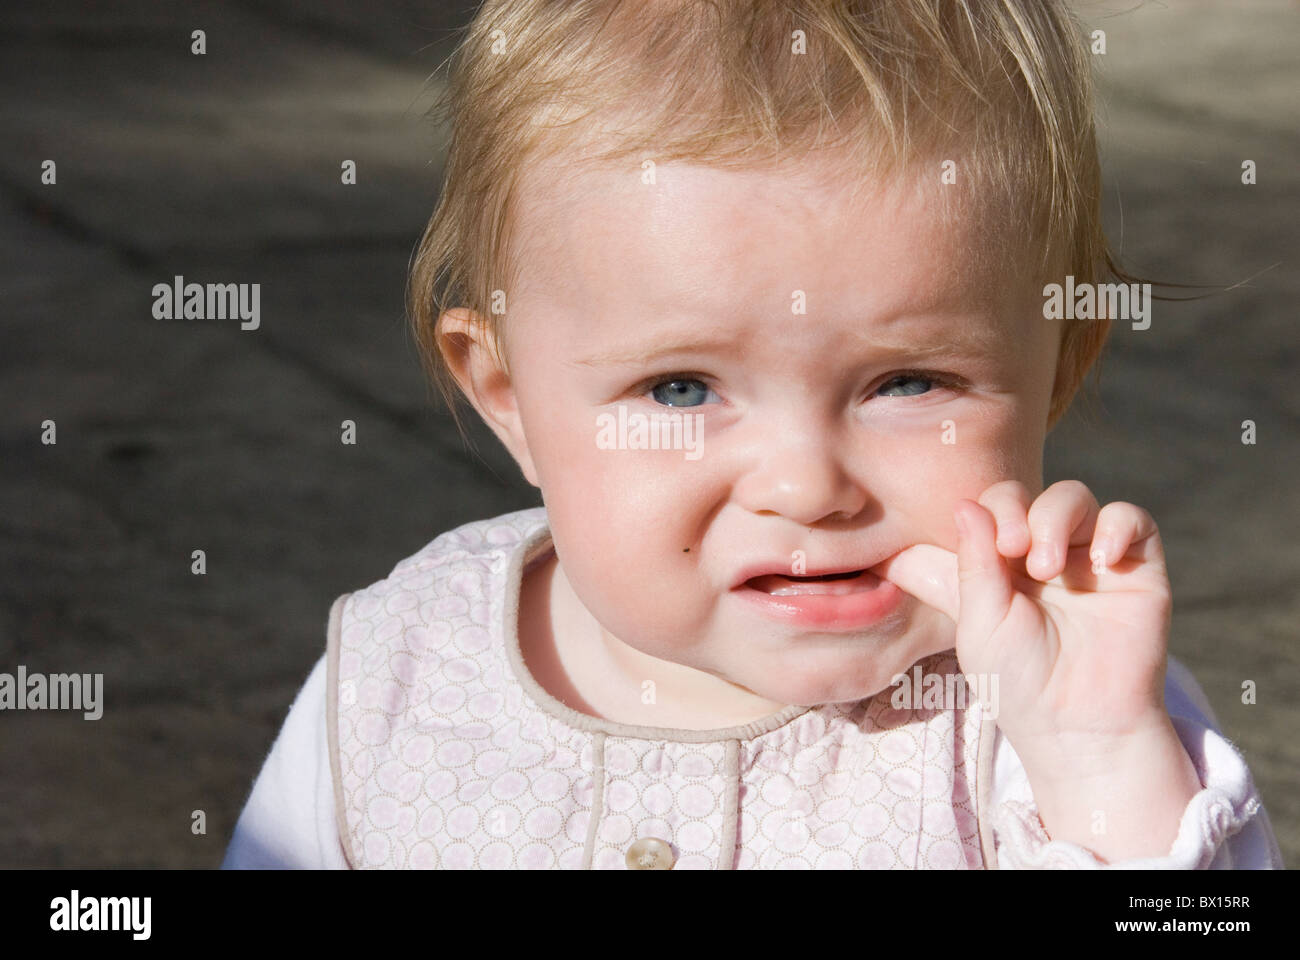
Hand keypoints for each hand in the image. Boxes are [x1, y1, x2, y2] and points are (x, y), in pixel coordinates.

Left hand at [871, 480, 1173, 761]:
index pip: (985, 508)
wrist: (1079, 725)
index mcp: (995, 565)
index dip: (984, 512)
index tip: (990, 548)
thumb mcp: (978, 624)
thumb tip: (964, 504)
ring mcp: (1087, 558)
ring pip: (1072, 497)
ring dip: (1055, 517)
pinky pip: (1131, 518)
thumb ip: (969, 565)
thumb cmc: (1018, 682)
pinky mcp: (1135, 568)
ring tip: (1050, 568)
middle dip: (1015, 510)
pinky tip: (1102, 561)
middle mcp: (1040, 555)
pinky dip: (1116, 526)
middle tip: (1016, 551)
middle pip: (1024, 494)